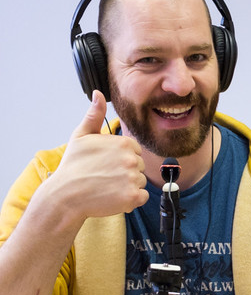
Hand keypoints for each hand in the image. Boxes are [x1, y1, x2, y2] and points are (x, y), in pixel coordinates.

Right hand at [49, 90, 148, 220]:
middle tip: (104, 176)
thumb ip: (95, 115)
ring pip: (140, 182)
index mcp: (124, 143)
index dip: (120, 158)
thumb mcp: (81, 136)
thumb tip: (98, 94)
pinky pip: (142, 197)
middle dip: (125, 172)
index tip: (105, 164)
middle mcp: (131, 159)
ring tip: (107, 186)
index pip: (135, 151)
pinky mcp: (133, 196)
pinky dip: (131, 199)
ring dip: (128, 186)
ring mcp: (133, 178)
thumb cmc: (73, 166)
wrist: (65, 196)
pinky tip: (114, 197)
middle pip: (139, 166)